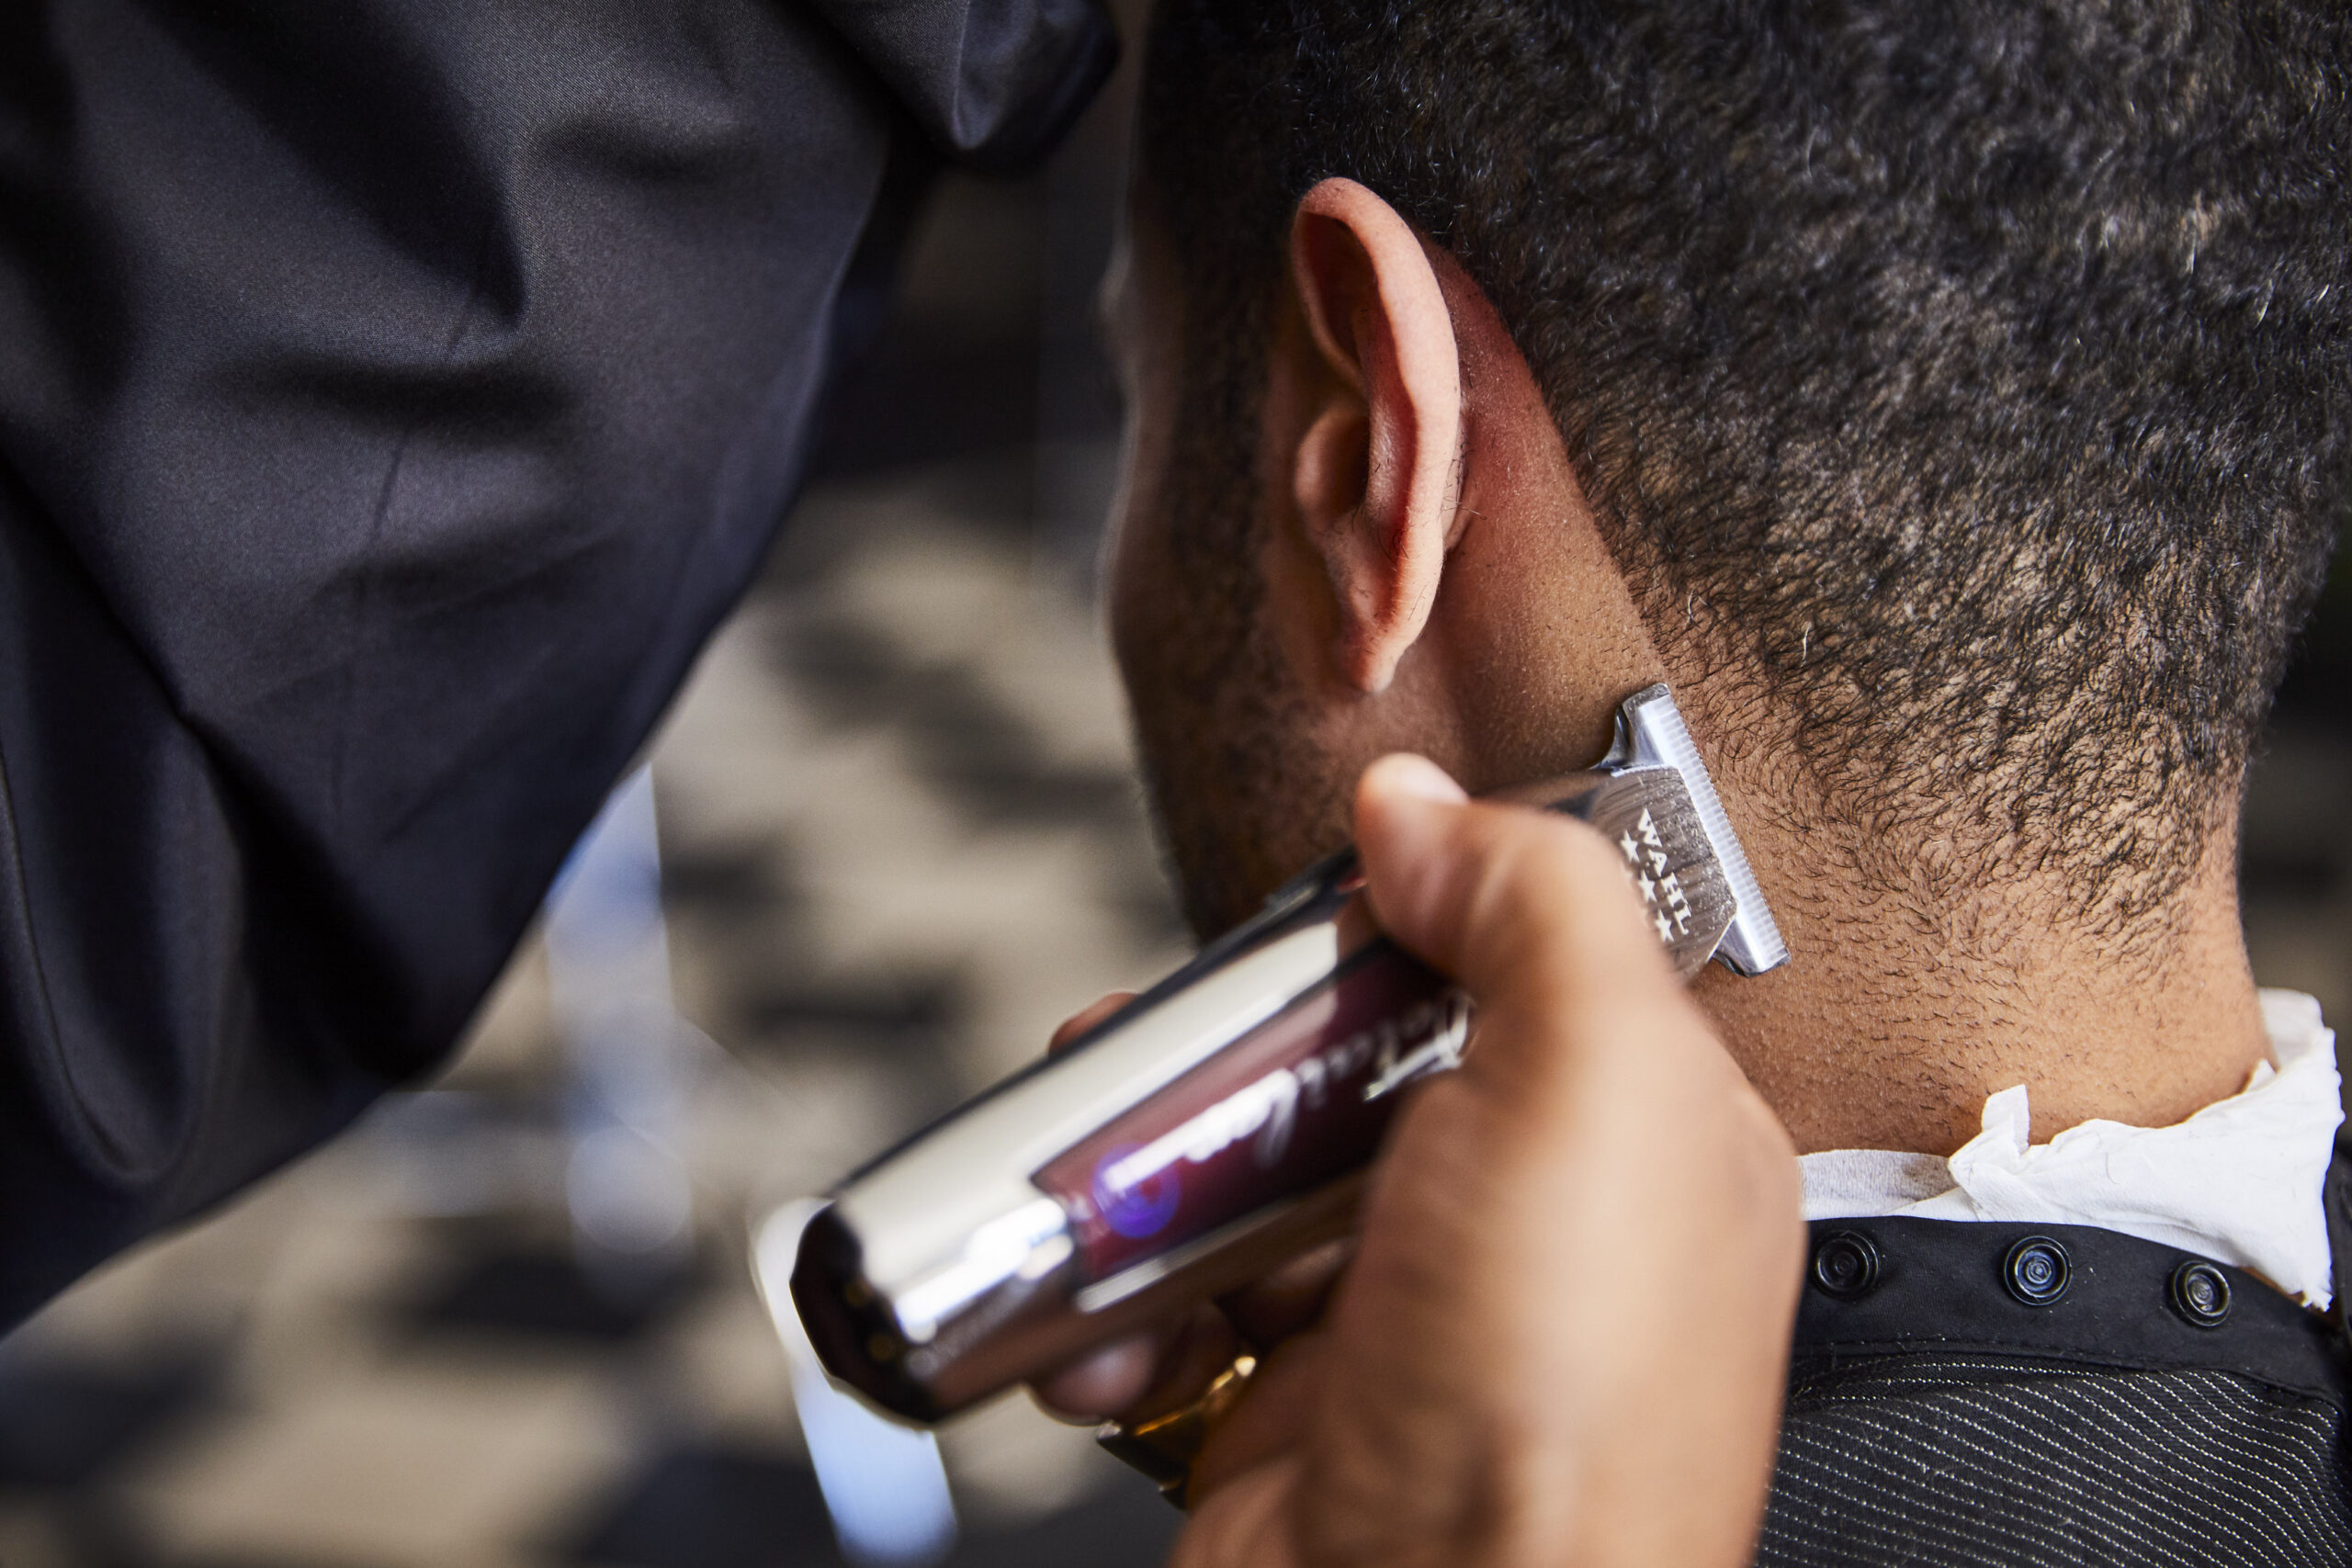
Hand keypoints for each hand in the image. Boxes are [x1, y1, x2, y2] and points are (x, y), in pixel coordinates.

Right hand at [1036, 755, 1803, 1567]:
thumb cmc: (1555, 1414)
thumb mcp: (1592, 1092)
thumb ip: (1535, 910)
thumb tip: (1431, 809)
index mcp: (1645, 1138)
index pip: (1530, 963)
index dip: (1421, 917)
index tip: (1325, 907)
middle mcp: (1530, 1222)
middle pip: (1359, 1060)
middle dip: (1237, 1047)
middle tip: (1166, 1043)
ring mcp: (1405, 1311)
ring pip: (1248, 1174)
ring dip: (1150, 1175)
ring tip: (1102, 1182)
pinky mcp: (1292, 1394)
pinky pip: (1181, 1301)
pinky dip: (1122, 1307)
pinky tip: (1116, 1328)